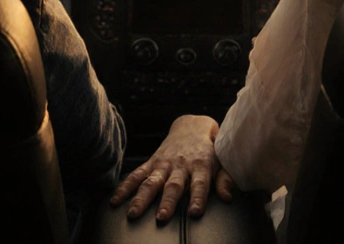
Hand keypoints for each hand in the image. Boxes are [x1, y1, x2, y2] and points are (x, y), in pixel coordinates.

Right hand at [109, 114, 235, 221]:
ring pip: (152, 182)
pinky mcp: (152, 162)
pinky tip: (115, 201)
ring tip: (133, 213)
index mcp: (201, 164)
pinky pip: (136, 175)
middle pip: (173, 185)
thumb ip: (225, 180)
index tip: (194, 212)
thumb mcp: (222, 161)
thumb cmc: (210, 149)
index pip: (200, 184)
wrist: (192, 126)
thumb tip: (229, 198)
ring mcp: (164, 163)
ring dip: (142, 198)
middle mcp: (180, 165)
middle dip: (167, 202)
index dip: (198, 198)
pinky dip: (125, 187)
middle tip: (161, 218)